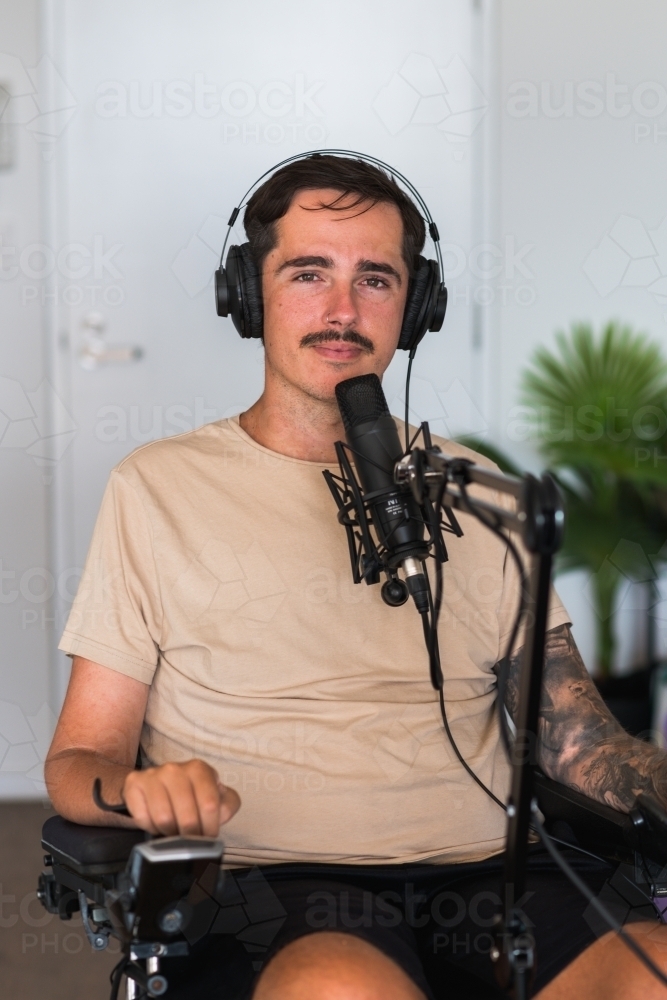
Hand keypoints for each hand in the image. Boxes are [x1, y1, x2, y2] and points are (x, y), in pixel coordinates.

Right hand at [121, 759, 240, 836]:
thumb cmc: (190, 794)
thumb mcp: (215, 796)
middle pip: (187, 817)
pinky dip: (151, 828)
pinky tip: (156, 822)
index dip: (210, 828)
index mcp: (199, 769)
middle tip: (189, 840)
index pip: (210, 805)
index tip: (207, 837)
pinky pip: (143, 818)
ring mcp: (152, 775)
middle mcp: (175, 768)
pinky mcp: (134, 784)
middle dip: (190, 836)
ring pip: (164, 819)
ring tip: (173, 830)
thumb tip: (221, 814)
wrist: (155, 784)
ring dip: (170, 832)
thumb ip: (227, 804)